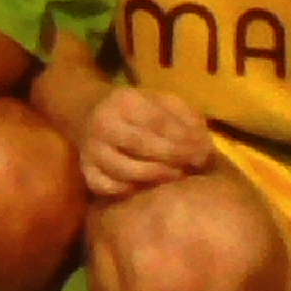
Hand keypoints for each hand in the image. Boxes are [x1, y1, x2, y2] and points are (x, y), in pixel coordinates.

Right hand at [72, 84, 216, 202]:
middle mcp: (103, 125)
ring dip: (156, 175)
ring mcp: (92, 151)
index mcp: (124, 101)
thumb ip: (185, 117)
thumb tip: (202, 144)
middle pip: (141, 145)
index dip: (184, 138)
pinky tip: (147, 185)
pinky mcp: (86, 171)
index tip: (205, 150)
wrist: (90, 112)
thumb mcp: (162, 101)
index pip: (157, 122)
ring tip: (176, 175)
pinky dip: (129, 190)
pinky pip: (107, 188)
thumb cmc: (137, 109)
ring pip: (125, 170)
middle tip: (195, 165)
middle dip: (174, 157)